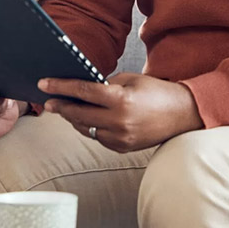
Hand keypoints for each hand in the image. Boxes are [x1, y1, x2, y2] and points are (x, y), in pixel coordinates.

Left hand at [40, 72, 203, 151]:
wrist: (185, 114)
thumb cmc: (157, 91)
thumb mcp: (130, 79)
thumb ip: (105, 84)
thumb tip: (81, 88)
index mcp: (121, 100)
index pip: (82, 92)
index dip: (60, 87)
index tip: (43, 84)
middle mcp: (119, 122)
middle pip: (79, 114)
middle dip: (61, 106)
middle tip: (49, 100)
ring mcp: (121, 138)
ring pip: (86, 129)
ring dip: (73, 118)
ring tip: (64, 108)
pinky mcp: (123, 148)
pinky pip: (98, 138)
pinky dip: (90, 128)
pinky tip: (85, 119)